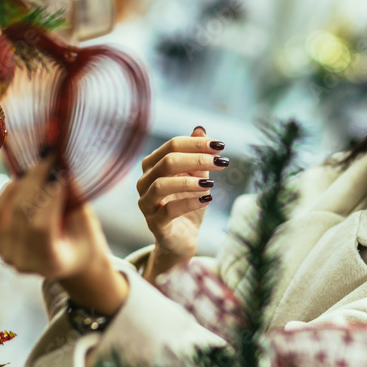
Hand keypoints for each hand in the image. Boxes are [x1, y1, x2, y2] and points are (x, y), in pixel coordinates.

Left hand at [0, 153, 128, 314]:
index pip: (41, 226)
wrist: (69, 263)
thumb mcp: (87, 224)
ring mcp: (6, 253)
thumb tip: (62, 169)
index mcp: (50, 263)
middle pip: (21, 214)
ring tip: (40, 165)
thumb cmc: (84, 242)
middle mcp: (23, 261)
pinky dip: (10, 189)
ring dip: (23, 182)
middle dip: (35, 181)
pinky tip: (25, 177)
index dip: (49, 197)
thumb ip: (74, 199)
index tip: (60, 172)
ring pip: (7, 208)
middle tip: (48, 158)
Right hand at [137, 126, 227, 283]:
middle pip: (166, 162)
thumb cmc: (188, 204)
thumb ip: (196, 155)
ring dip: (189, 181)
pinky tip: (207, 199)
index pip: (172, 145)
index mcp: (153, 166)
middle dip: (196, 159)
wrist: (183, 238)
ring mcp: (146, 204)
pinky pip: (167, 210)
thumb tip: (200, 129)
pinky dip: (188, 202)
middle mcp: (144, 182)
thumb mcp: (196, 177)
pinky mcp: (154, 224)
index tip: (221, 146)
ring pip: (161, 185)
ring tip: (211, 183)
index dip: (196, 144)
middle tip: (221, 162)